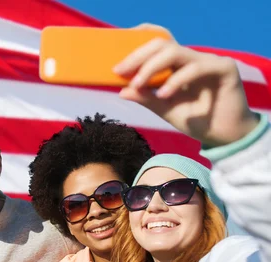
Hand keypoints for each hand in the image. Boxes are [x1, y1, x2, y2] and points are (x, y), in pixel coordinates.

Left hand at [114, 36, 259, 145]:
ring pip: (175, 52)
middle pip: (162, 44)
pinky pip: (196, 68)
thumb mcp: (165, 109)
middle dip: (138, 56)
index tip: (116, 65)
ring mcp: (208, 61)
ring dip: (152, 67)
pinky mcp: (224, 68)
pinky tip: (164, 94)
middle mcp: (191, 59)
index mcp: (177, 65)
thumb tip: (122, 91)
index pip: (157, 44)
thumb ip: (146, 98)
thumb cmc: (196, 120)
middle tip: (120, 71)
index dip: (137, 46)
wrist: (225, 136)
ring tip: (138, 84)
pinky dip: (177, 80)